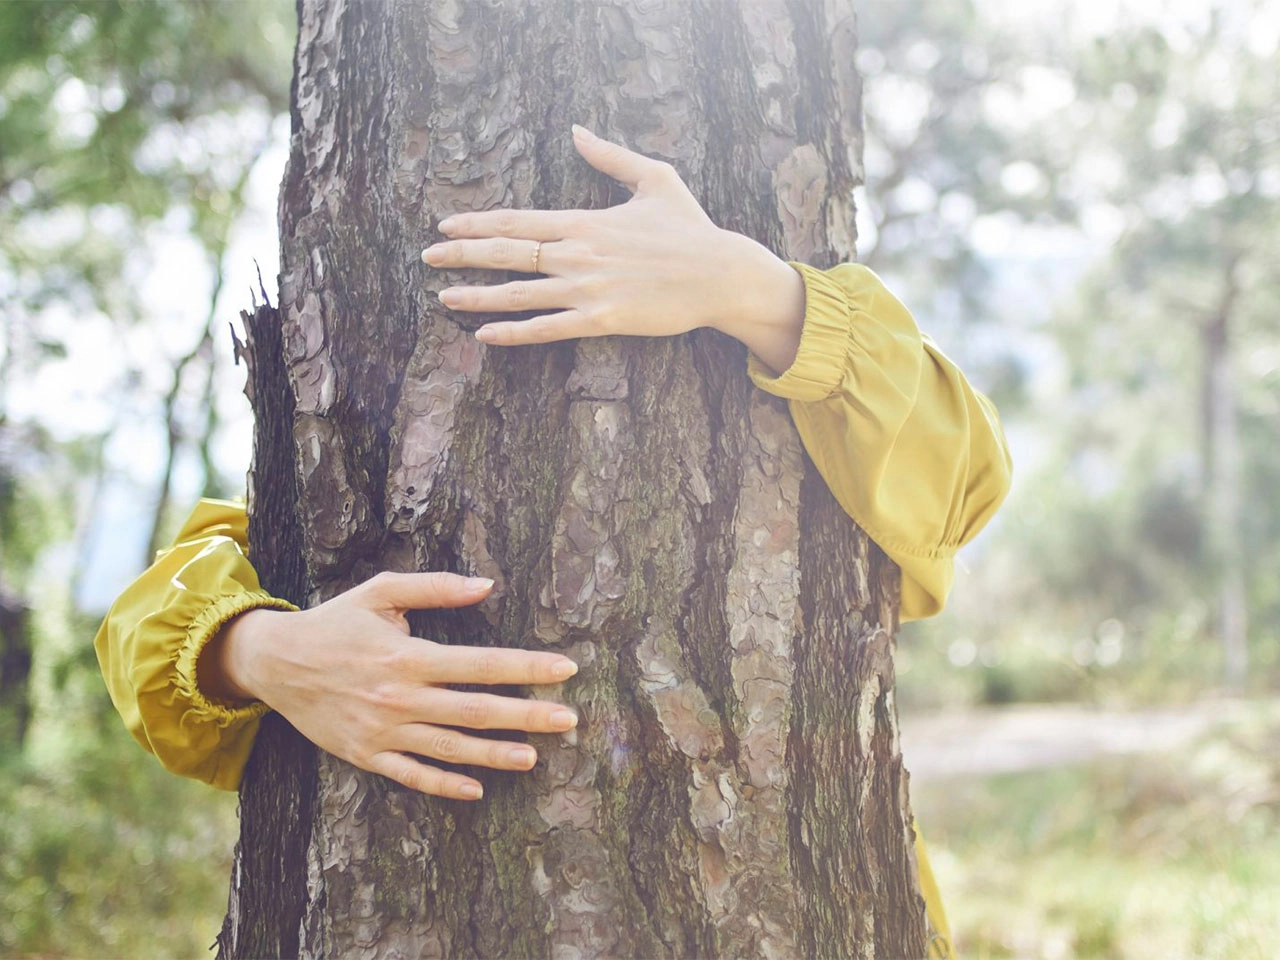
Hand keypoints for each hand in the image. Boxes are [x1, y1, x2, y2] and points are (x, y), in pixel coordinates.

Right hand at [200, 572, 578, 800]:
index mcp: (408, 654)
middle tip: (569, 719)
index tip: (565, 669)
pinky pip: (411, 774)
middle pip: (475, 710)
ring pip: (449, 747)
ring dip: (494, 754)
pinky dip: (443, 785)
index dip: (526, 667)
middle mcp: (400, 696)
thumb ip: (436, 588)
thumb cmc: (335, 622)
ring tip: (534, 757)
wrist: (274, 662)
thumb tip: (487, 585)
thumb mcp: (381, 592)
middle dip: (527, 714)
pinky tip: (476, 789)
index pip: (482, 663)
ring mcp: (383, 730)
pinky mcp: (366, 754)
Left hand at [421, 125, 806, 374]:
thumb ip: (610, 156)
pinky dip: (513, 333)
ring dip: (476, 295)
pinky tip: (484, 336)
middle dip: (462, 253)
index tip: (447, 223)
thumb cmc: (691, 228)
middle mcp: (578, 253)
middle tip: (428, 255)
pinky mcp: (602, 320)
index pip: (518, 221)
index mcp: (585, 221)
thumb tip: (577, 131)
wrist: (720, 274)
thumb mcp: (655, 177)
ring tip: (444, 297)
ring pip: (518, 293)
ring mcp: (587, 288)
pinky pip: (547, 328)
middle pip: (507, 253)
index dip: (478, 223)